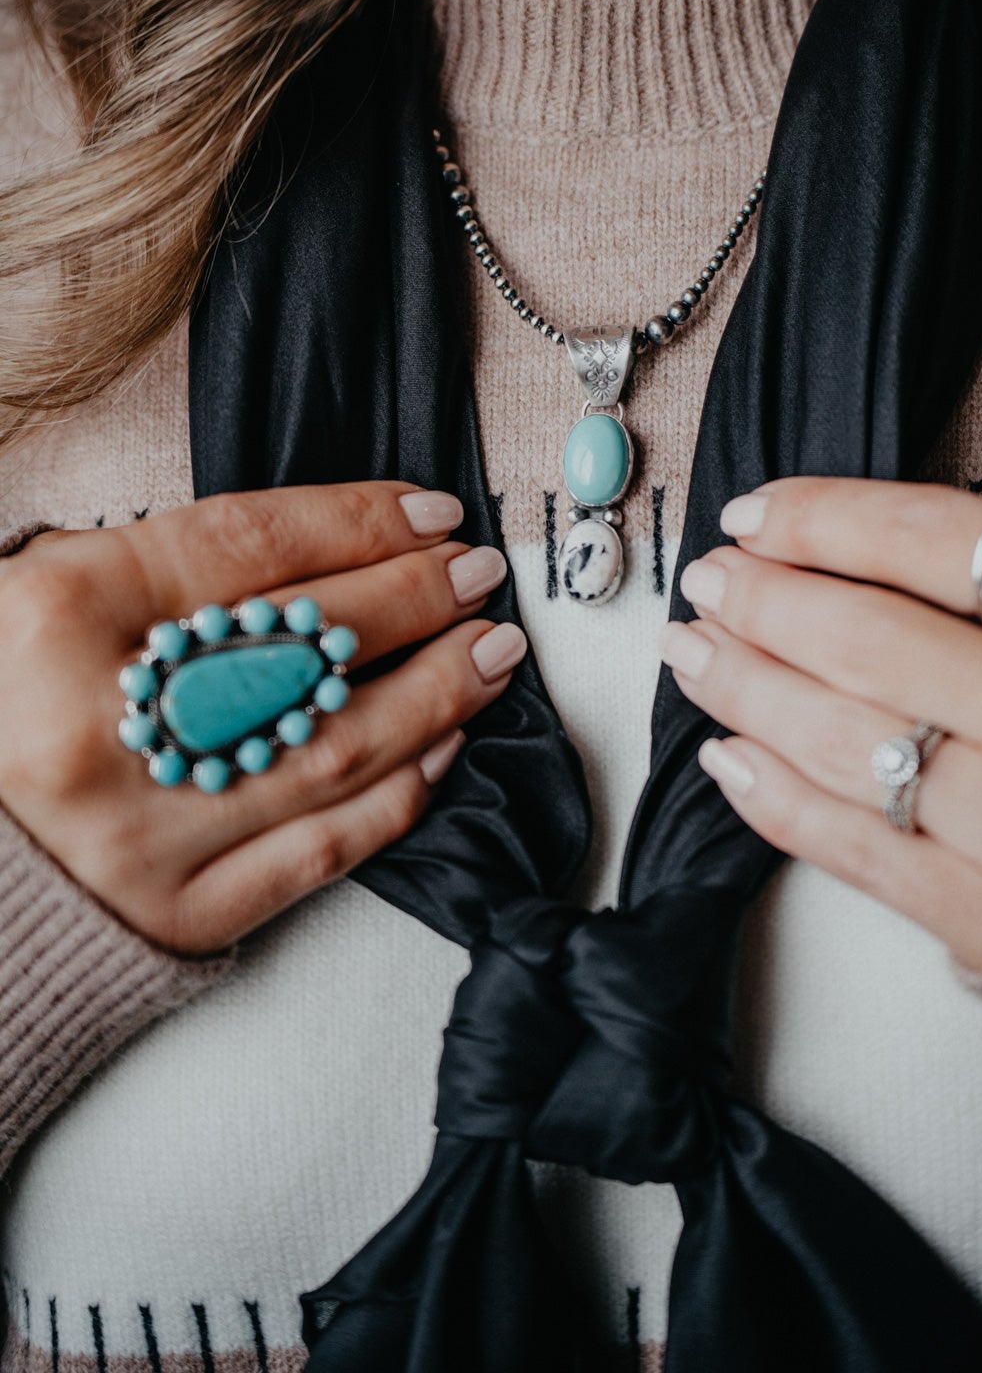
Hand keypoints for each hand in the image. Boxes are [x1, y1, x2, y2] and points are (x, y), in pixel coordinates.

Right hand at [0, 482, 525, 953]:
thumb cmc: (10, 696)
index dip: (359, 521)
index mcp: (60, 615)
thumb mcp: (50, 595)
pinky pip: (320, 848)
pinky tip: (442, 745)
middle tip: (477, 574)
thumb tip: (347, 543)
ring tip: (491, 652)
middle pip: (306, 644)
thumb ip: (171, 566)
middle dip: (416, 599)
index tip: (433, 513)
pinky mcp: (176, 911)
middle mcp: (102, 723)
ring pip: (334, 749)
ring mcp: (142, 830)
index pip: (251, 548)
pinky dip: (397, 794)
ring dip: (435, 694)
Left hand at [660, 478, 981, 972]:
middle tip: (707, 582)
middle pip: (856, 637)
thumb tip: (825, 545)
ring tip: (693, 654)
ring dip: (740, 688)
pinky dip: (770, 795)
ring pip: (833, 740)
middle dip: (756, 601)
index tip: (751, 515)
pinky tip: (727, 755)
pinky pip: (845, 845)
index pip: (921, 535)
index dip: (814, 517)